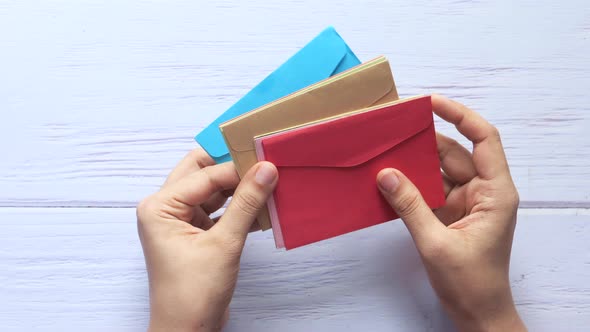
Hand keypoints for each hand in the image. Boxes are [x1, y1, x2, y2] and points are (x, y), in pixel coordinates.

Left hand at [137, 149, 277, 331]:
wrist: (187, 330)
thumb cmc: (191, 294)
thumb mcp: (224, 244)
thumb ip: (246, 204)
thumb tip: (265, 171)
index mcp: (160, 207)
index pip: (204, 175)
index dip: (236, 167)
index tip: (266, 162)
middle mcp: (165, 209)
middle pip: (202, 174)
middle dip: (231, 168)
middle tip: (260, 161)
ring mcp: (179, 222)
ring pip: (212, 191)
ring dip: (238, 189)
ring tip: (267, 184)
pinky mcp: (195, 234)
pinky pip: (218, 211)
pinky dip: (238, 209)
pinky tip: (262, 209)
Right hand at [377, 95, 525, 330]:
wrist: (476, 313)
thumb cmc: (471, 282)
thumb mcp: (436, 243)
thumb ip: (410, 205)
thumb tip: (385, 174)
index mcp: (495, 193)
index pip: (484, 139)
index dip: (460, 115)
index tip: (432, 103)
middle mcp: (483, 191)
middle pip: (454, 152)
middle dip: (425, 140)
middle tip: (394, 127)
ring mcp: (466, 202)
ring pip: (438, 170)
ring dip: (414, 162)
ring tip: (385, 149)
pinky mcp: (450, 214)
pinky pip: (429, 189)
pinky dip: (410, 184)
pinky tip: (389, 178)